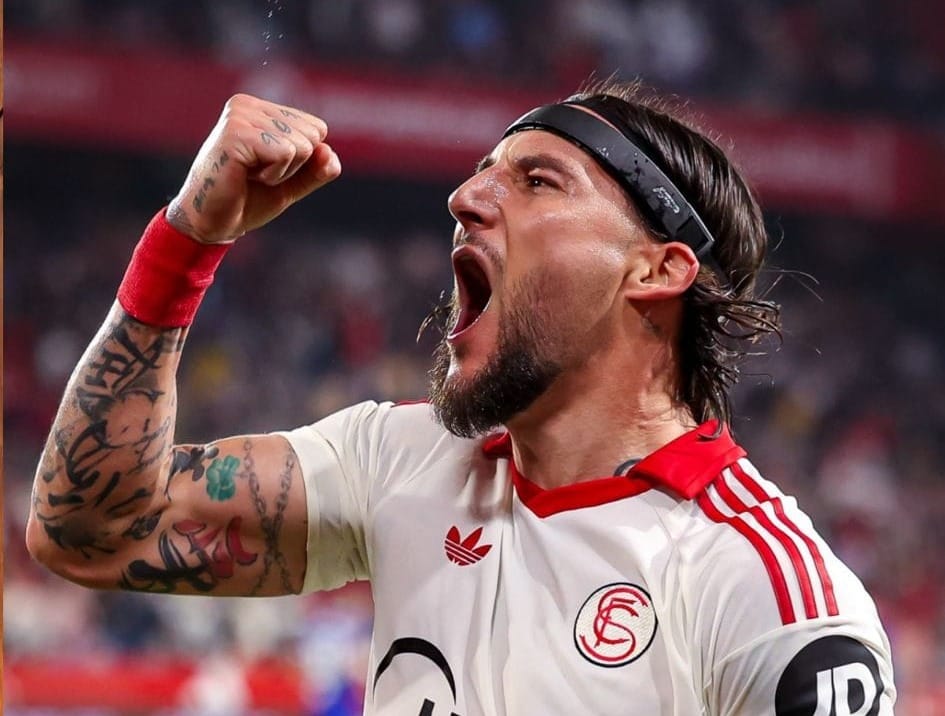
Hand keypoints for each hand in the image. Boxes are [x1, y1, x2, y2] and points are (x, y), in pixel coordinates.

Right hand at [166, 94, 341, 243]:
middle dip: (294, 167)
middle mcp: (247, 105)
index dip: (302, 160)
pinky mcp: (235, 133)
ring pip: (300, 145)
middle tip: (258, 176)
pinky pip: (285, 153)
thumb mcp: (291, 183)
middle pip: (311, 136)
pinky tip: (246, 176)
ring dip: (282, 173)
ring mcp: (239, 116)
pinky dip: (274, 175)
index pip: (316, 129)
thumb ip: (316, 169)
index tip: (268, 169)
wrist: (212, 223)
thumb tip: (330, 152)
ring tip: (251, 176)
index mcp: (260, 109)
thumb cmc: (247, 200)